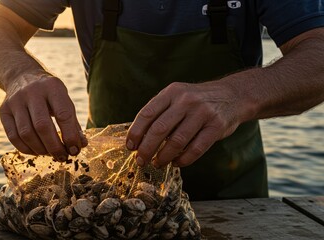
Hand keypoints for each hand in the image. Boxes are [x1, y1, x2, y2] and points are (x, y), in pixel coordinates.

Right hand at [0, 73, 87, 160]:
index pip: (63, 114)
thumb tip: (81, 145)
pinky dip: (26, 149)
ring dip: (40, 149)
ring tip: (50, 154)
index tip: (75, 149)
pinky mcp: (4, 111)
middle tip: (62, 157)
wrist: (22, 75)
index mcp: (52, 87)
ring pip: (26, 133)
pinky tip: (36, 151)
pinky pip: (13, 136)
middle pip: (42, 126)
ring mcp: (15, 101)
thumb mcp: (64, 100)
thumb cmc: (50, 93)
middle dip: (54, 146)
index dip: (70, 136)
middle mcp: (32, 92)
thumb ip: (73, 122)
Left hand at [126, 81, 244, 167]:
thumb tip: (139, 138)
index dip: (136, 132)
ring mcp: (202, 113)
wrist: (233, 95)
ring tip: (157, 163)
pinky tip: (176, 163)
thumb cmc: (197, 101)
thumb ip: (160, 112)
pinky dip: (183, 160)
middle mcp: (186, 100)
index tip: (130, 146)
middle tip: (141, 161)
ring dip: (164, 157)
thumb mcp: (177, 97)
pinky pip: (196, 149)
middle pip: (159, 129)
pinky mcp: (216, 126)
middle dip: (147, 149)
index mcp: (172, 92)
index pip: (147, 113)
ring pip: (177, 141)